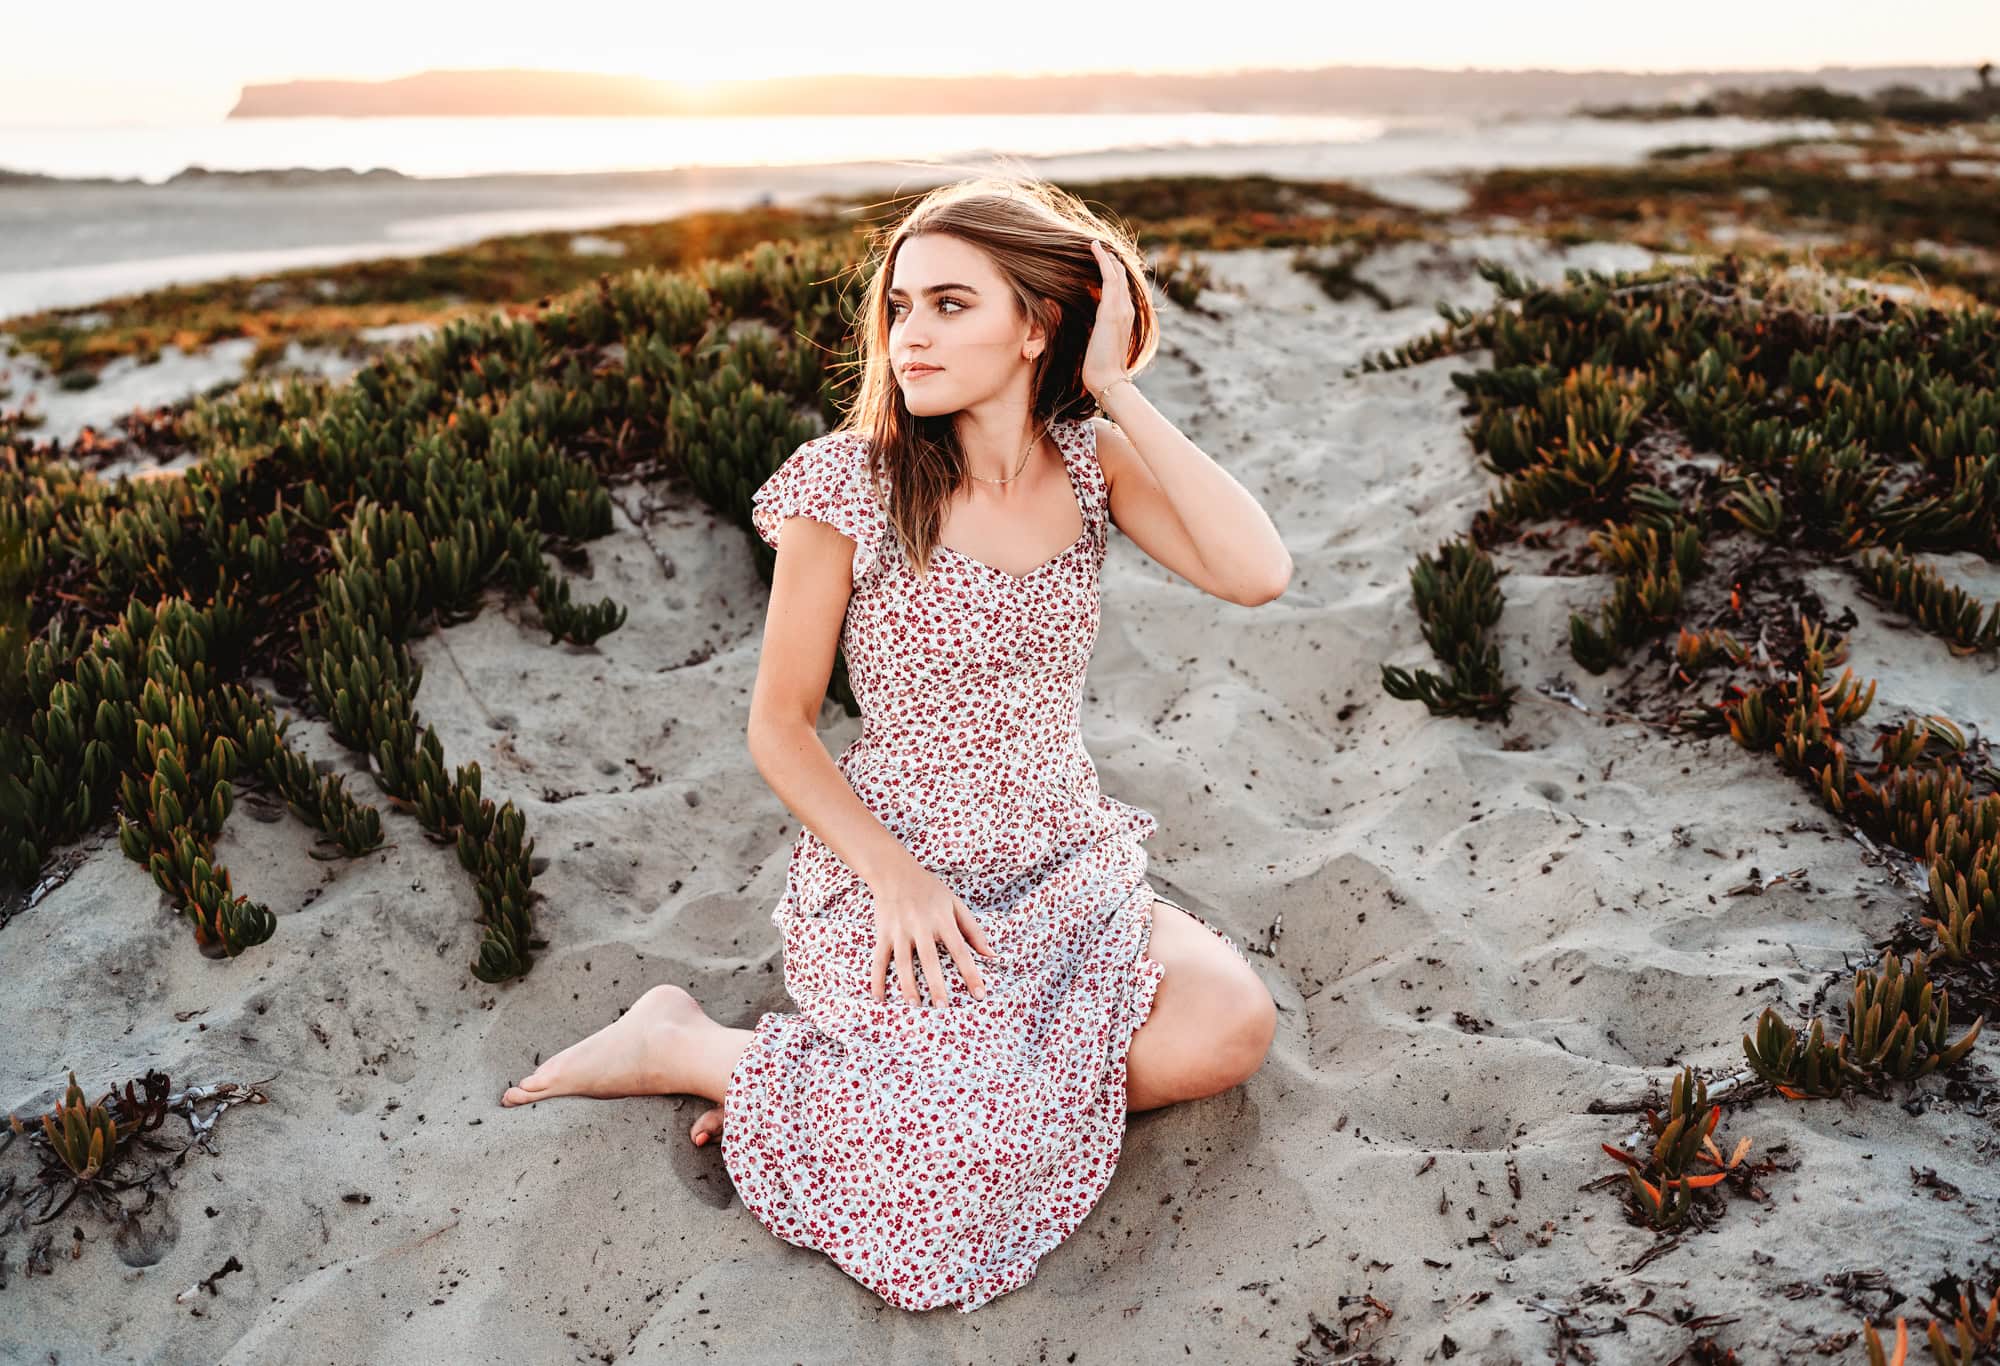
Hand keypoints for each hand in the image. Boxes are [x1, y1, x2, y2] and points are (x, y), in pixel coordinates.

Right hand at [867, 863, 996, 1006]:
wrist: (895, 872)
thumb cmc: (930, 890)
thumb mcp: (956, 904)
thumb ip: (974, 931)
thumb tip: (992, 955)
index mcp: (943, 920)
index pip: (960, 950)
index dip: (971, 973)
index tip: (979, 994)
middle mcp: (921, 926)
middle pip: (929, 959)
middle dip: (936, 984)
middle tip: (943, 1007)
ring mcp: (900, 931)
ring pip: (903, 962)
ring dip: (908, 985)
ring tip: (914, 1006)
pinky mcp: (883, 933)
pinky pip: (879, 959)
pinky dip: (876, 979)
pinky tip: (878, 998)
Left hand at [1081, 239, 1136, 399]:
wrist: (1109, 380)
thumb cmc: (1101, 368)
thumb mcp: (1099, 344)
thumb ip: (1098, 330)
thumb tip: (1089, 326)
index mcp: (1124, 318)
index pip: (1120, 289)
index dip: (1112, 273)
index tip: (1101, 261)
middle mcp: (1127, 310)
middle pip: (1121, 278)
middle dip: (1111, 261)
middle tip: (1098, 246)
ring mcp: (1121, 309)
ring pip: (1116, 274)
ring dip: (1106, 257)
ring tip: (1095, 243)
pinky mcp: (1111, 311)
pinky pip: (1109, 277)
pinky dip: (1103, 261)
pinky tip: (1095, 248)